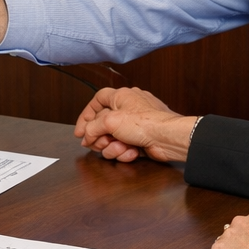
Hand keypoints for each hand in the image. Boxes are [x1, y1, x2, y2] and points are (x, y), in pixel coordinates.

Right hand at [74, 86, 196, 160]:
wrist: (168, 138)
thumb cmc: (146, 123)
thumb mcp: (109, 121)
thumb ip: (91, 128)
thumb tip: (86, 136)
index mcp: (121, 96)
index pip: (97, 101)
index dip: (86, 116)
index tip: (80, 131)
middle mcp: (129, 108)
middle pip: (103, 125)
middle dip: (100, 137)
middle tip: (98, 143)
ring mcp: (135, 125)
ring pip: (112, 139)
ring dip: (113, 147)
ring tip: (120, 147)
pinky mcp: (141, 140)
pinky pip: (124, 147)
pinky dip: (125, 151)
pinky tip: (131, 151)